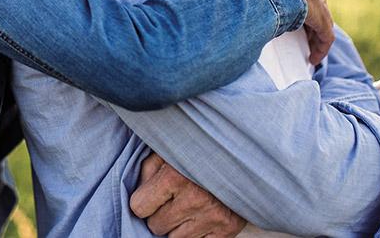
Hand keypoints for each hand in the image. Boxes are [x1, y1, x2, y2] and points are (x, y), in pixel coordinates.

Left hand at [130, 152, 246, 237]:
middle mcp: (194, 199)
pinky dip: (196, 234)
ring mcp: (213, 216)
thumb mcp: (168, 149)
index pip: (139, 207)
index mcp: (174, 176)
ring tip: (187, 207)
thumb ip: (148, 170)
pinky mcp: (228, 228)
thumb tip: (136, 192)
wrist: (242, 153)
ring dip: (177, 226)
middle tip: (173, 199)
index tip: (152, 193)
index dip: (143, 201)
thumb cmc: (199, 149)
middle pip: (156, 226)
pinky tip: (199, 218)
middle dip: (160, 214)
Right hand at [255, 0, 332, 64]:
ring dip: (316, 35)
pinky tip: (314, 58)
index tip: (292, 13)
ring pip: (322, 18)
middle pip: (314, 0)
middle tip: (303, 34)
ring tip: (311, 50)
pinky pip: (325, 34)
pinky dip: (321, 46)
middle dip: (311, 17)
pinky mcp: (320, 15)